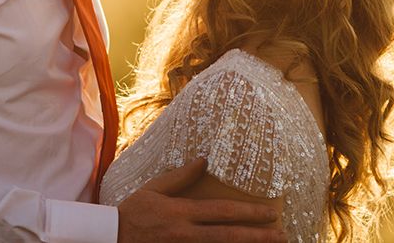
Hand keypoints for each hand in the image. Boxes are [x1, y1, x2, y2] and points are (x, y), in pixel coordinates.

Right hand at [116, 159, 286, 242]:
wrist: (111, 239)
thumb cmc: (133, 211)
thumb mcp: (154, 188)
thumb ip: (181, 176)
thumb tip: (204, 159)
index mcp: (182, 213)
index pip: (223, 213)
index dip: (249, 213)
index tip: (272, 212)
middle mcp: (187, 235)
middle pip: (229, 237)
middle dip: (259, 236)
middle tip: (283, 234)